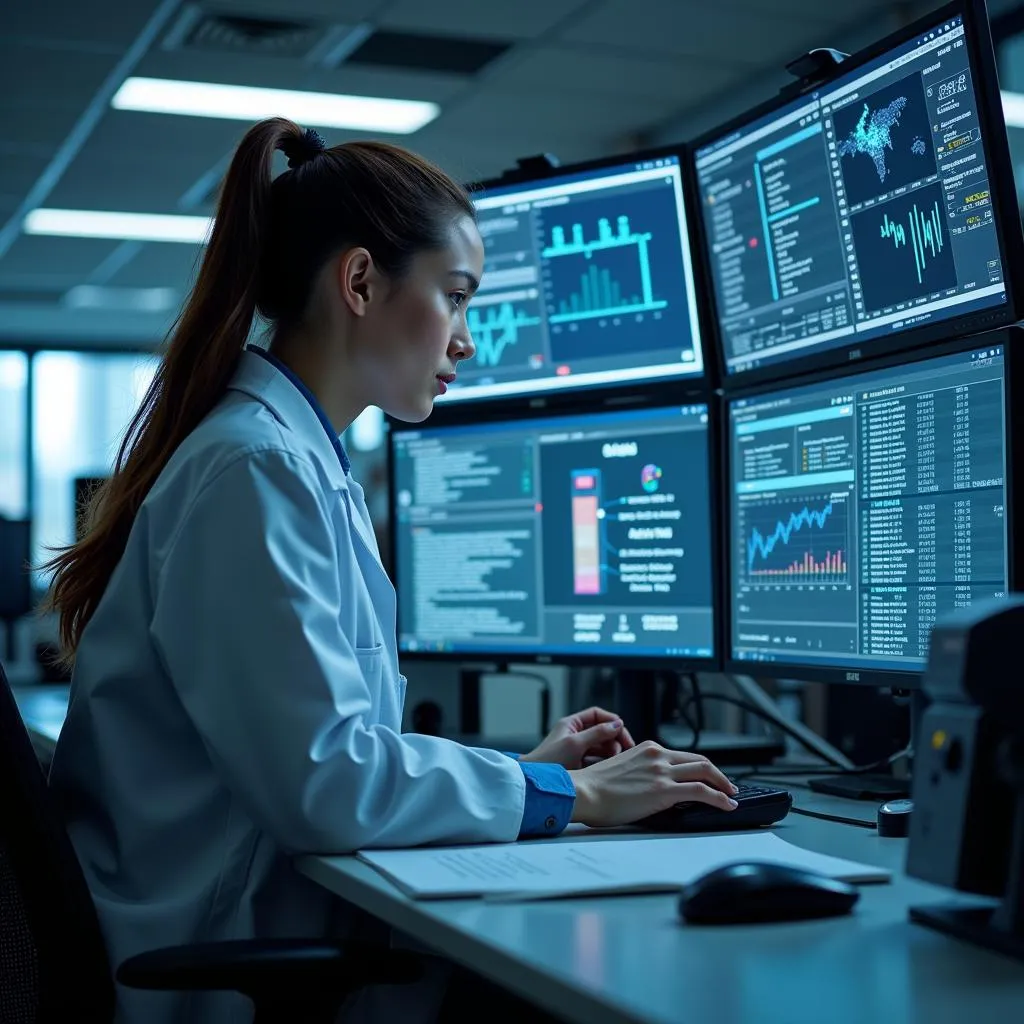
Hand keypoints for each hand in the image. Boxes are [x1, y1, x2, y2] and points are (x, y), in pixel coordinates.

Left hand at [520, 706, 634, 769]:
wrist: (534, 784)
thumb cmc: (549, 761)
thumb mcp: (575, 744)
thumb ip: (598, 733)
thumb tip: (618, 724)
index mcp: (572, 724)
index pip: (597, 715)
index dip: (612, 721)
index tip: (623, 732)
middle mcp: (575, 735)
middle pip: (603, 731)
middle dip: (614, 739)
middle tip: (625, 752)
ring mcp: (577, 751)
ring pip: (602, 747)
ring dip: (611, 753)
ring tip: (616, 762)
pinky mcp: (579, 766)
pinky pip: (597, 761)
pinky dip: (605, 764)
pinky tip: (609, 770)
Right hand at [568, 741, 738, 827]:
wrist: (583, 792)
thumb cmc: (594, 787)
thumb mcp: (621, 769)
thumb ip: (640, 772)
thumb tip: (649, 785)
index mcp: (647, 749)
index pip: (683, 755)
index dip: (700, 766)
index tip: (708, 776)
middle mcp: (657, 755)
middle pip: (700, 760)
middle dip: (718, 773)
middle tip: (727, 785)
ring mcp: (662, 771)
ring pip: (705, 771)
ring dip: (724, 784)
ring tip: (731, 795)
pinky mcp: (664, 790)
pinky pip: (702, 791)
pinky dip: (720, 798)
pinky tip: (727, 805)